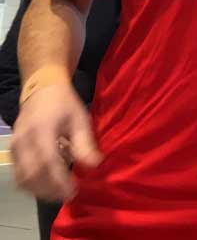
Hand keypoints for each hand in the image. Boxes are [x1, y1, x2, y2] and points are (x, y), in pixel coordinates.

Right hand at [11, 82, 102, 201]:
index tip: (73, 191)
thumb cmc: (65, 105)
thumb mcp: (80, 119)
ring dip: (40, 190)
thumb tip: (94, 165)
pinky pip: (18, 174)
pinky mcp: (13, 151)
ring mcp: (15, 147)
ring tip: (59, 193)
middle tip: (68, 195)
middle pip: (31, 174)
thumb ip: (85, 143)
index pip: (47, 162)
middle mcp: (24, 141)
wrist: (42, 90)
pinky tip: (48, 185)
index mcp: (42, 131)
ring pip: (22, 178)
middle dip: (50, 190)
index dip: (59, 180)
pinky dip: (32, 184)